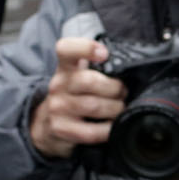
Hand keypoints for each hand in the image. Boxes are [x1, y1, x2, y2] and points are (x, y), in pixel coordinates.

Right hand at [30, 38, 124, 158]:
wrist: (47, 125)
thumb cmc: (75, 96)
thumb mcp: (81, 76)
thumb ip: (100, 68)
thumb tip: (131, 67)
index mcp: (66, 68)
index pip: (66, 49)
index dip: (84, 48)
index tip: (104, 53)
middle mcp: (58, 85)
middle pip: (90, 81)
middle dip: (115, 88)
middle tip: (123, 93)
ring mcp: (57, 108)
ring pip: (94, 106)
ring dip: (115, 109)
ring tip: (119, 109)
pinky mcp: (60, 129)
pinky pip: (92, 132)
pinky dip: (108, 130)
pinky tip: (113, 126)